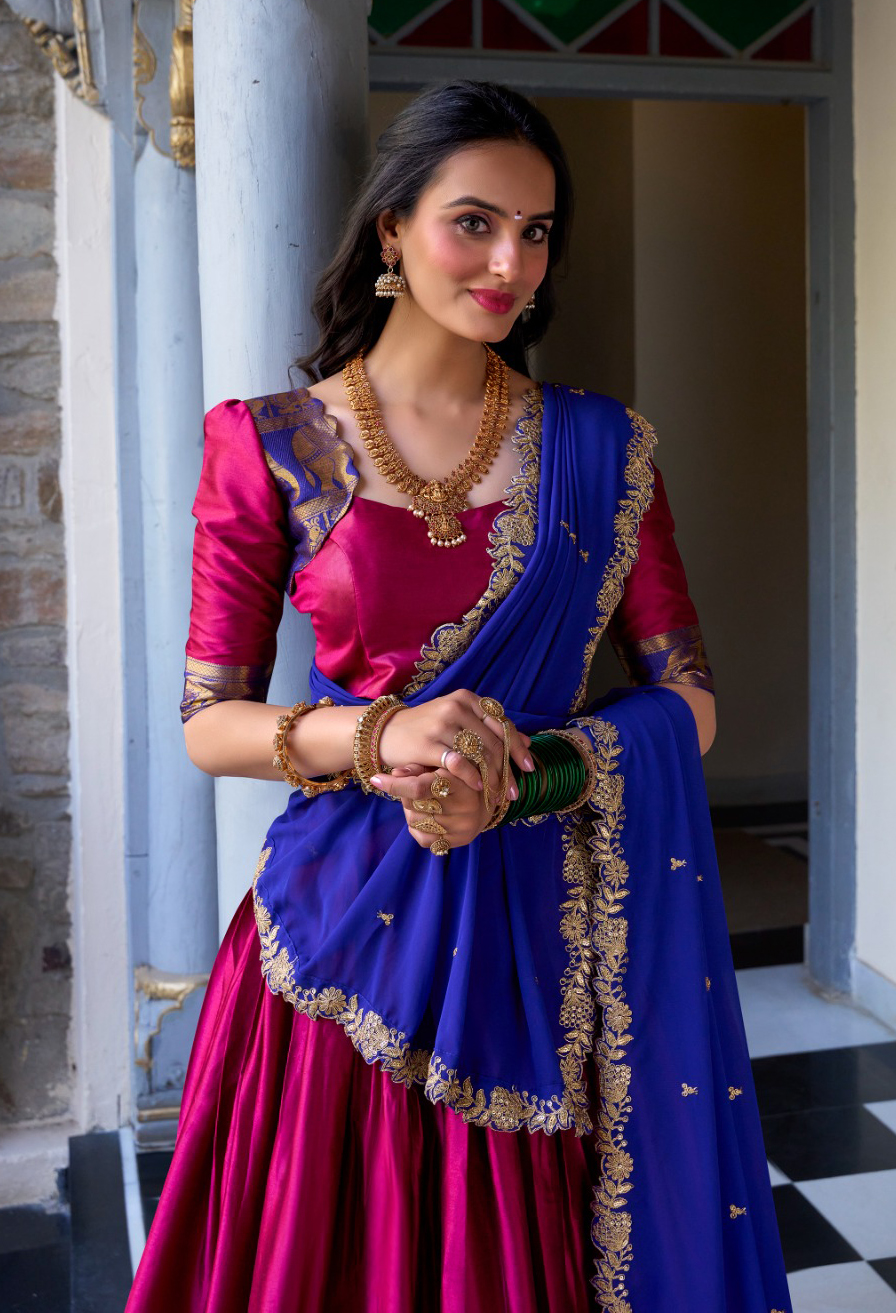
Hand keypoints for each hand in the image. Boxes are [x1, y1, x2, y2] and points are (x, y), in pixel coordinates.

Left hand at [372, 763, 519, 849]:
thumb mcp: (445, 763)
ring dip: (411, 809)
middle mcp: (464, 808)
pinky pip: (422, 838)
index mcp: (461, 782)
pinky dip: (417, 826)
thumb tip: (394, 774)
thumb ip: (420, 766)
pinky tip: (428, 815)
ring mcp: (461, 828)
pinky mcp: (458, 841)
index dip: (395, 784)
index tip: (376, 778)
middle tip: (414, 786)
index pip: (420, 787)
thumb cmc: (462, 774)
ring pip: (415, 820)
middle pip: (414, 804)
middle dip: (407, 793)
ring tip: (425, 800)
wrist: (491, 798)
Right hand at [376, 689, 533, 801]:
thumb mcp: (459, 721)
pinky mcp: (427, 743)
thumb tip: (529, 742)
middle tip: (515, 791)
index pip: (502, 723)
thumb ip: (490, 729)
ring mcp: (442, 724)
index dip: (518, 747)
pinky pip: (458, 763)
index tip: (529, 767)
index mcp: (467, 699)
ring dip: (493, 778)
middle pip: (493, 741)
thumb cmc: (426, 729)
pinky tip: (478, 787)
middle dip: (508, 770)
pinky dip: (471, 777)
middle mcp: (456, 707)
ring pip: (479, 754)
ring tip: (499, 795)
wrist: (385, 733)